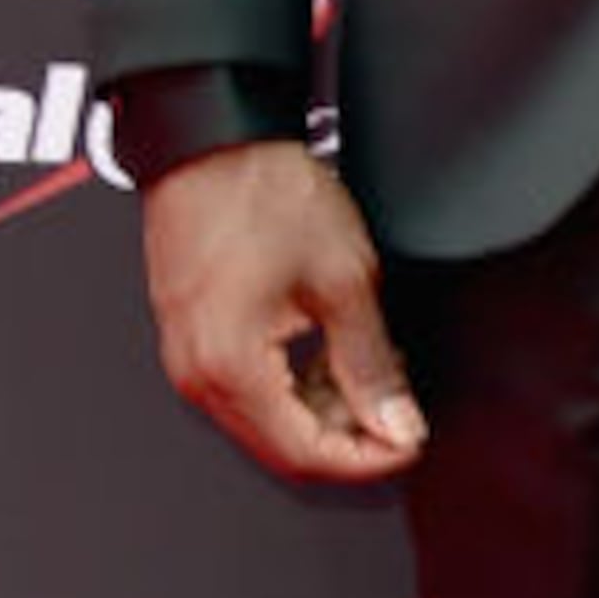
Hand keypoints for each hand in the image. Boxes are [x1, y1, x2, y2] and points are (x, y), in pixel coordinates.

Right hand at [139, 140, 425, 484]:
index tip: (410, 440)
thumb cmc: (263, 192)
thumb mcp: (343, 280)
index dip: (368, 459)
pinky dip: (294, 382)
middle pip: (282, 447)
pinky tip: (330, 348)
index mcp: (229, 368)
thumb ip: (372, 363)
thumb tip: (396, 423)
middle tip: (397, 400)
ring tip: (370, 362)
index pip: (306, 455)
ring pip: (266, 420)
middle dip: (348, 434)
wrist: (213, 139)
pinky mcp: (192, 336)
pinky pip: (247, 387)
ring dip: (323, 407)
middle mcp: (196, 374)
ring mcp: (188, 357)